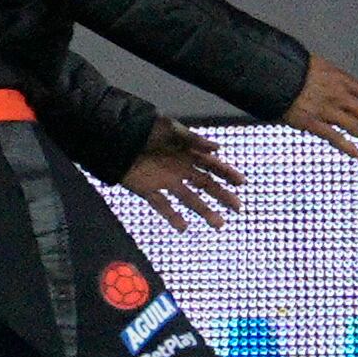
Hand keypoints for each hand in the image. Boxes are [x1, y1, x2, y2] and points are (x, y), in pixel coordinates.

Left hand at [120, 118, 244, 228]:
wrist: (116, 137)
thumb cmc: (144, 129)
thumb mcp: (170, 129)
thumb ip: (193, 139)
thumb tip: (218, 148)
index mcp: (187, 153)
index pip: (212, 165)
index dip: (227, 173)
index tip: (241, 183)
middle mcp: (180, 169)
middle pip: (206, 185)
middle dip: (222, 196)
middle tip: (238, 208)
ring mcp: (165, 181)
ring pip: (189, 199)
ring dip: (204, 211)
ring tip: (218, 223)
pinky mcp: (148, 190)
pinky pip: (163, 205)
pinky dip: (172, 217)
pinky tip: (183, 227)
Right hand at [279, 55, 357, 158]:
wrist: (272, 73)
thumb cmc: (294, 69)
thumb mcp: (321, 68)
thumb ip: (336, 81)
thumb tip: (348, 91)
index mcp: (342, 80)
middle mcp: (339, 95)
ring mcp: (326, 109)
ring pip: (357, 127)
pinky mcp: (312, 122)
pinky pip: (335, 137)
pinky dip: (350, 148)